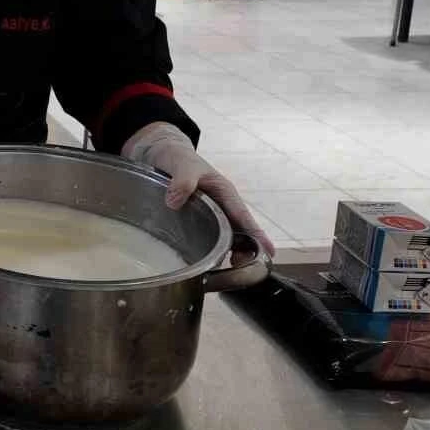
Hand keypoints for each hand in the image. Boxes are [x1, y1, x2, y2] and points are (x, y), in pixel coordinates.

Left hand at [123, 122, 275, 256]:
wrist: (159, 154)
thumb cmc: (177, 156)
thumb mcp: (180, 163)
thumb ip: (182, 179)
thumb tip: (174, 201)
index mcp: (224, 192)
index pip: (243, 215)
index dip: (256, 234)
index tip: (269, 252)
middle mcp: (220, 206)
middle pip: (238, 232)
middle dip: (244, 251)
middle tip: (241, 270)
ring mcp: (208, 216)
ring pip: (222, 239)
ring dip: (225, 255)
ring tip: (221, 275)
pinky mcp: (194, 222)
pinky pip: (204, 239)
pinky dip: (206, 252)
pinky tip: (201, 267)